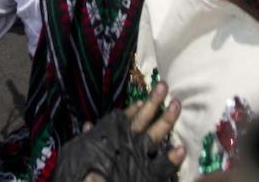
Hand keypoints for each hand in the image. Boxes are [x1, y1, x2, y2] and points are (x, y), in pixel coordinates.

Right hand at [51, 81, 184, 181]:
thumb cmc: (80, 170)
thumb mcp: (76, 149)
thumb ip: (85, 137)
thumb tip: (88, 126)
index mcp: (110, 131)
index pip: (125, 116)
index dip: (134, 108)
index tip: (142, 100)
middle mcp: (128, 138)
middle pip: (144, 116)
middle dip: (154, 100)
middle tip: (164, 86)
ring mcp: (142, 154)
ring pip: (158, 133)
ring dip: (168, 118)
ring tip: (177, 104)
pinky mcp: (151, 172)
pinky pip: (166, 163)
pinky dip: (174, 156)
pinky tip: (182, 148)